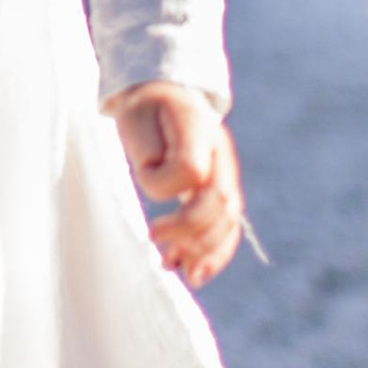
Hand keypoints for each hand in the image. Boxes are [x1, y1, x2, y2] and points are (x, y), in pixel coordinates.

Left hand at [108, 82, 249, 285]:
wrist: (160, 93)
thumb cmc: (144, 108)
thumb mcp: (137, 118)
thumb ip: (152, 156)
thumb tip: (167, 193)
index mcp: (198, 128)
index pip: (192, 173)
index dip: (175, 205)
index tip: (151, 232)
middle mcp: (219, 152)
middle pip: (221, 202)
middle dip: (194, 236)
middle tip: (161, 254)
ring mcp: (225, 171)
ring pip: (230, 218)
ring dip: (208, 252)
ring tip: (184, 274)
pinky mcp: (221, 187)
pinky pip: (229, 224)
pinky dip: (216, 251)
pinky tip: (195, 270)